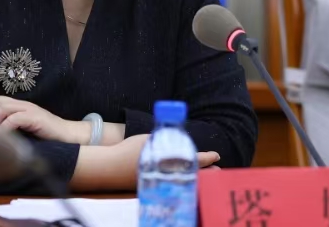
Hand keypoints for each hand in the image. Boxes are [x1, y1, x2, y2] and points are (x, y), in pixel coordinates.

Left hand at [0, 96, 89, 143]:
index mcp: (18, 106)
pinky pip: (15, 119)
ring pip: (3, 108)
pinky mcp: (35, 117)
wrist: (68, 134)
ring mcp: (29, 109)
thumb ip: (10, 128)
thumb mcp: (24, 129)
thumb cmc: (45, 134)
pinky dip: (4, 128)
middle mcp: (22, 104)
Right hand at [70, 135, 220, 191]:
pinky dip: (184, 181)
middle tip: (217, 170)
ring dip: (197, 178)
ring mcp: (162, 184)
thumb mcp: (150, 140)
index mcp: (169, 162)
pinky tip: (188, 181)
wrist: (111, 167)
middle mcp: (168, 176)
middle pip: (194, 175)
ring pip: (186, 181)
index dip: (207, 158)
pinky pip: (175, 184)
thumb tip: (179, 143)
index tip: (216, 156)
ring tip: (208, 177)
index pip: (195, 160)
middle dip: (207, 173)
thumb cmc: (129, 150)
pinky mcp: (156, 189)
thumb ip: (166, 142)